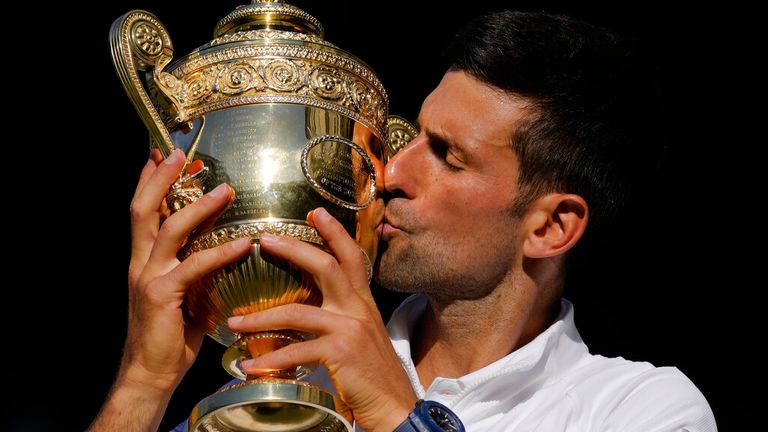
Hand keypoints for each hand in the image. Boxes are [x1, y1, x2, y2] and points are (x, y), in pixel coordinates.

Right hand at [122, 148, 249, 392]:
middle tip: (178, 154)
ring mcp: (148, 278)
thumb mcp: (183, 290)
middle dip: (160, 179)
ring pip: (169, 229)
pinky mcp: (162, 295)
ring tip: (226, 190)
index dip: (148, 181)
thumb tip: (222, 239)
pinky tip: (243, 242)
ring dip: (198, 206)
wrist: (150, 373)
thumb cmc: (171, 333)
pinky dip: (220, 252)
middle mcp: (140, 263)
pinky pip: (194, 266)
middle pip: (143, 209)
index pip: (142, 211)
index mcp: (143, 260)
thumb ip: (193, 263)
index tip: (159, 154)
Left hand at [227, 207, 415, 430]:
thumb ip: (343, 317)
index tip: (315, 212)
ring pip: (298, 311)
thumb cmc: (373, 374)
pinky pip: (296, 350)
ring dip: (261, 316)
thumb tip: (313, 309)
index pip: (351, 257)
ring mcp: (350, 329)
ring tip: (234, 321)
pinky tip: (249, 365)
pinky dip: (269, 358)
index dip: (334, 232)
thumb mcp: (364, 335)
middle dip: (293, 249)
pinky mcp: (340, 353)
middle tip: (264, 239)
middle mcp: (359, 309)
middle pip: (325, 266)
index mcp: (363, 302)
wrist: (394, 406)